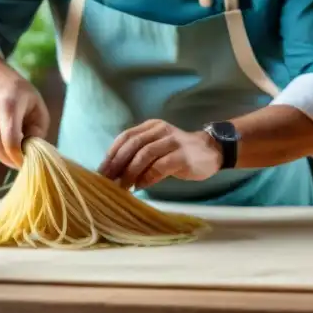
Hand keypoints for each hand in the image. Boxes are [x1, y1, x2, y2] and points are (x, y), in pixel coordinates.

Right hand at [0, 76, 49, 168]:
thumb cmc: (24, 98)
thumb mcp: (39, 109)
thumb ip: (38, 130)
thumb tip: (28, 150)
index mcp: (9, 106)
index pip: (11, 140)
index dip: (19, 156)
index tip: (28, 162)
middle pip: (1, 149)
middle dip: (15, 159)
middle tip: (27, 158)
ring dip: (9, 156)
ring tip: (19, 145)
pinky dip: (0, 152)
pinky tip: (7, 142)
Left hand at [98, 120, 222, 189]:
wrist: (212, 151)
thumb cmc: (178, 152)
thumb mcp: (157, 146)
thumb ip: (139, 153)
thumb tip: (115, 173)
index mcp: (151, 126)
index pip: (125, 136)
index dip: (112, 153)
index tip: (101, 171)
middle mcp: (160, 130)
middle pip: (133, 145)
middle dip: (117, 164)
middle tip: (107, 181)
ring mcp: (173, 142)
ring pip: (145, 155)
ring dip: (130, 172)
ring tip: (122, 187)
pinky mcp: (183, 156)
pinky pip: (160, 167)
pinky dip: (147, 178)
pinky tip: (139, 187)